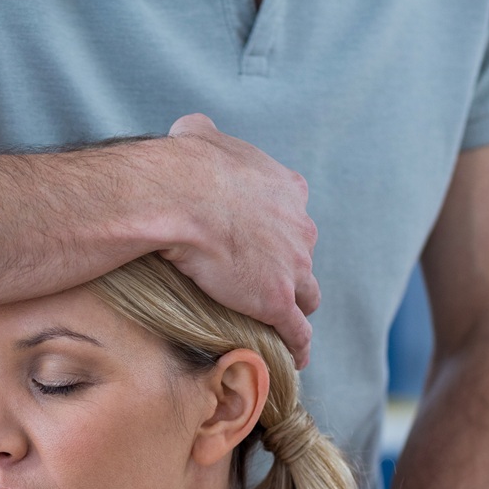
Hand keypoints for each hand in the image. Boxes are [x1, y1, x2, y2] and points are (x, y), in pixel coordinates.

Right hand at [159, 113, 318, 367]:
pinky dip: (297, 347)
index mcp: (287, 189)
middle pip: (303, 257)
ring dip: (295, 307)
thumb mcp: (199, 135)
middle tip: (262, 283)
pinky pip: (298, 332)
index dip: (278, 232)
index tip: (263, 243)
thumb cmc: (186, 167)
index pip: (294, 216)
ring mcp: (293, 267)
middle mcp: (300, 228)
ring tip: (279, 324)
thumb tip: (191, 129)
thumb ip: (204, 134)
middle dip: (288, 269)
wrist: (180, 198)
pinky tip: (292, 359)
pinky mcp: (279, 301)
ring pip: (307, 295)